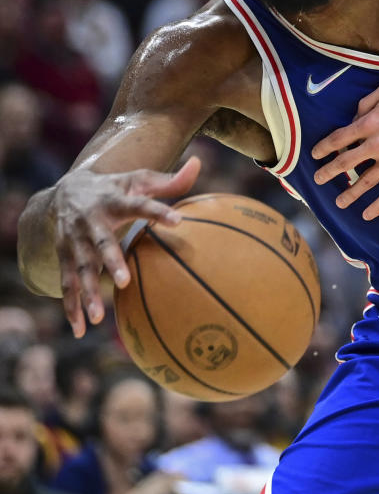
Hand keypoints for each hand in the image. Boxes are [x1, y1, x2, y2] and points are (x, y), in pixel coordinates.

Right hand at [54, 156, 200, 337]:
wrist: (65, 190)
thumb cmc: (115, 187)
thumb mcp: (139, 179)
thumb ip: (170, 180)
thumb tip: (199, 164)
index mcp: (114, 200)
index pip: (140, 204)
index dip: (158, 211)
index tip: (179, 220)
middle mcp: (91, 221)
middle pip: (102, 243)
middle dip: (110, 262)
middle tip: (124, 282)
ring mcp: (74, 240)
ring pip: (80, 268)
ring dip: (87, 293)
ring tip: (100, 317)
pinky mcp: (64, 256)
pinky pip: (66, 283)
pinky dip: (71, 307)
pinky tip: (81, 329)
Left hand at [312, 79, 378, 220]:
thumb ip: (368, 101)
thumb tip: (356, 115)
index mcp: (370, 123)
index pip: (339, 138)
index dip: (324, 147)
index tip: (316, 154)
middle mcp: (376, 145)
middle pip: (345, 163)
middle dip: (328, 172)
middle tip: (318, 179)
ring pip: (364, 182)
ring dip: (349, 194)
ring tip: (339, 203)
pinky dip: (377, 206)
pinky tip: (367, 214)